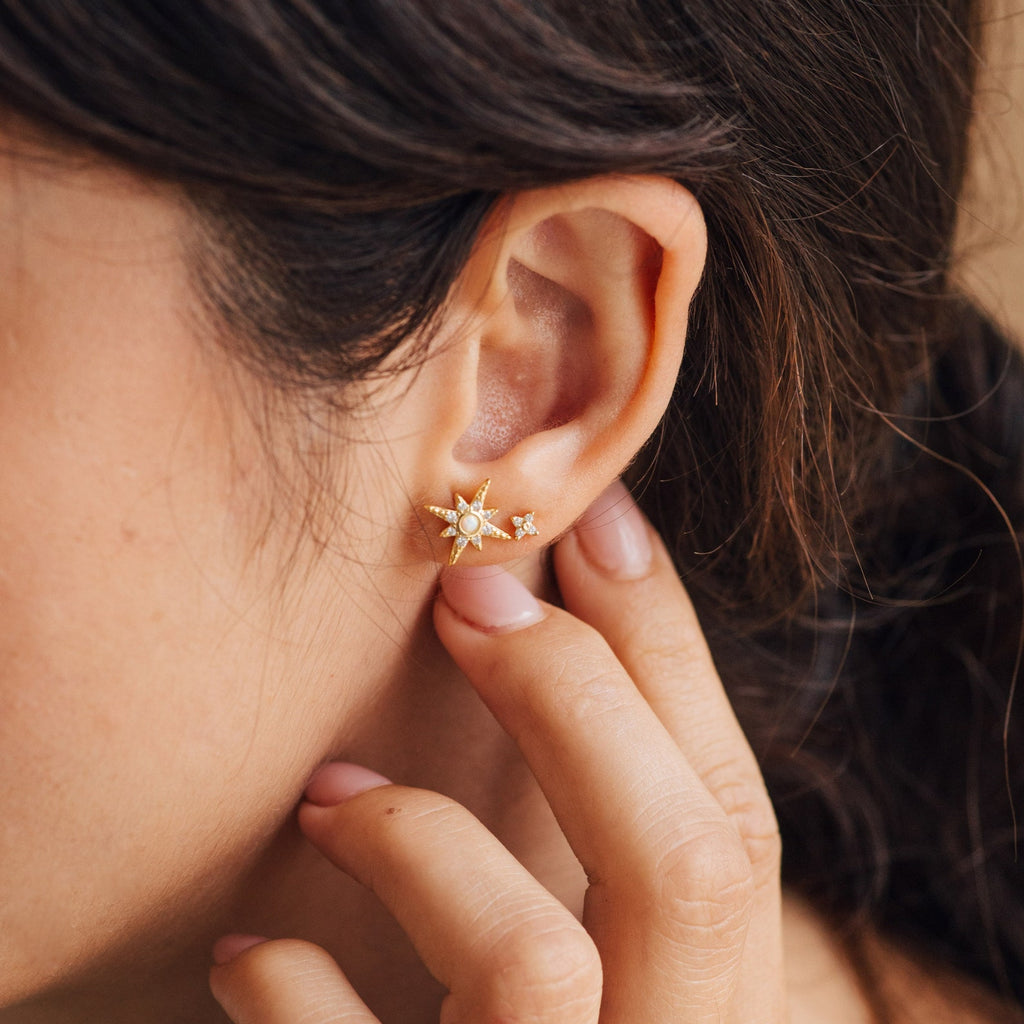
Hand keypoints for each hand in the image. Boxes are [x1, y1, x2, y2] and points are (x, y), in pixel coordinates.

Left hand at [209, 481, 785, 1021]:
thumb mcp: (608, 968)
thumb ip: (603, 836)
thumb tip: (559, 620)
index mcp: (721, 1015)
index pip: (737, 816)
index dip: (676, 655)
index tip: (601, 521)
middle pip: (684, 864)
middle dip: (576, 694)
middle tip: (470, 587)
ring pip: (535, 965)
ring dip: (419, 836)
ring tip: (329, 794)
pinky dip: (299, 993)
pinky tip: (254, 951)